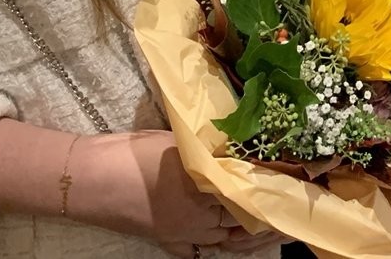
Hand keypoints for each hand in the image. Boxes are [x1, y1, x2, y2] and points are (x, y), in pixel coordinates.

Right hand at [71, 130, 281, 254]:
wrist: (94, 178)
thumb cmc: (135, 153)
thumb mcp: (182, 142)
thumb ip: (214, 149)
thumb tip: (243, 145)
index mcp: (207, 186)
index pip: (252, 190)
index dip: (275, 187)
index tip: (297, 181)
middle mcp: (201, 216)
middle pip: (246, 219)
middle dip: (271, 214)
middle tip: (296, 209)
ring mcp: (185, 234)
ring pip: (230, 240)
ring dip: (254, 235)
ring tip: (277, 229)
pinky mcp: (171, 243)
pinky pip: (205, 250)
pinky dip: (224, 247)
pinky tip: (237, 243)